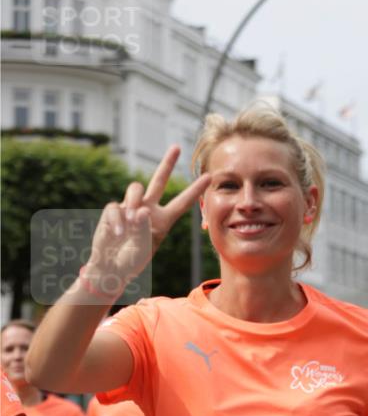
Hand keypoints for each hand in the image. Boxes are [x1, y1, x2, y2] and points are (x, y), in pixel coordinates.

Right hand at [85, 146, 210, 294]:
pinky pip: (115, 207)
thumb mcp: (144, 249)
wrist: (110, 268)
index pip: (182, 202)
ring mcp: (130, 208)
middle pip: (159, 181)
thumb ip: (145, 230)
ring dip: (134, 202)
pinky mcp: (114, 211)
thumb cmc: (131, 262)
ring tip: (133, 221)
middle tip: (177, 147)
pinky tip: (118, 234)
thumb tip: (142, 210)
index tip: (209, 176)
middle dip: (167, 163)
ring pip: (136, 188)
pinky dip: (118, 220)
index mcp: (163, 221)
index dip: (195, 190)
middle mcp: (149, 210)